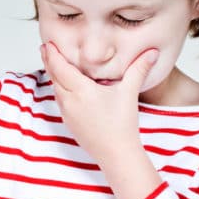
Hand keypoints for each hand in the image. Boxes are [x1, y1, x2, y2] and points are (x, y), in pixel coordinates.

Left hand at [40, 41, 158, 161]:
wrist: (116, 154)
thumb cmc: (122, 125)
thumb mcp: (129, 93)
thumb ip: (139, 69)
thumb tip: (153, 52)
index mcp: (81, 91)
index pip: (60, 68)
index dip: (53, 55)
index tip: (48, 44)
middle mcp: (70, 101)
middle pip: (54, 77)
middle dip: (49, 61)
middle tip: (45, 48)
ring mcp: (67, 113)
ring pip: (55, 90)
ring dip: (53, 76)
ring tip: (53, 64)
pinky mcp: (69, 123)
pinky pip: (60, 102)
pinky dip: (58, 90)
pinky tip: (63, 87)